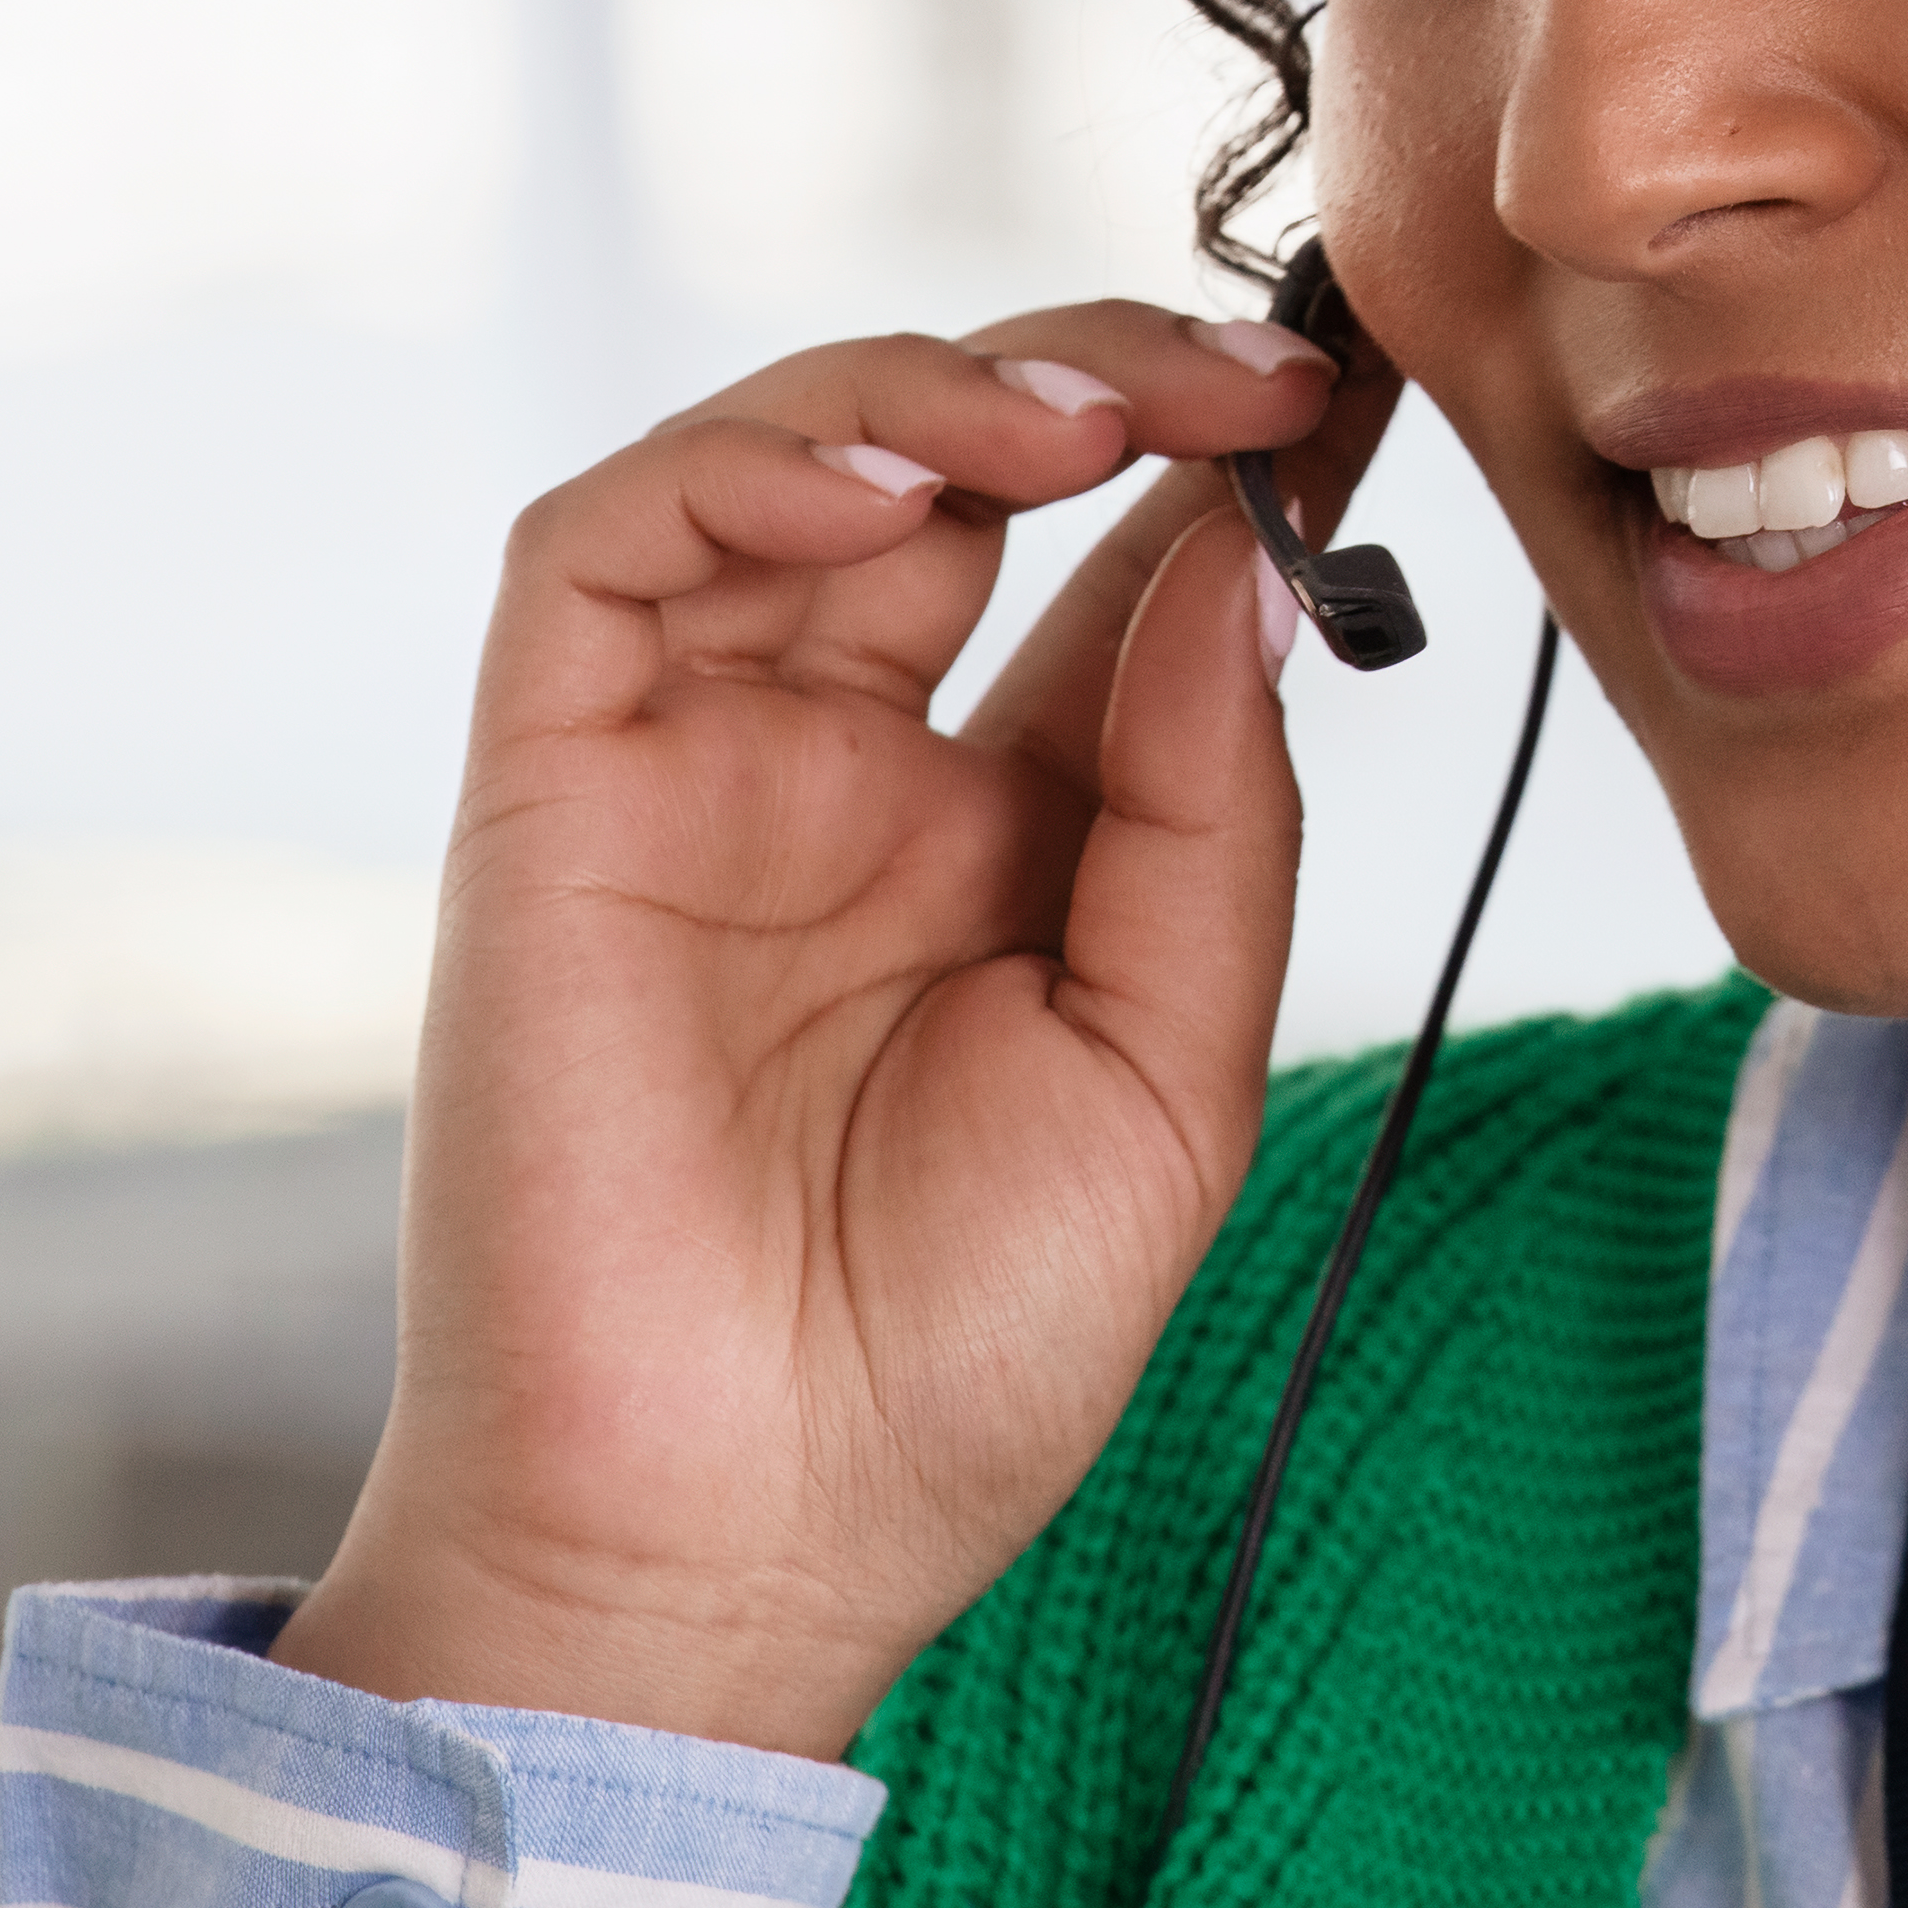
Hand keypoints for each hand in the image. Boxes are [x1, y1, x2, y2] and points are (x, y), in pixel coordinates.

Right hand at [272, 303, 1394, 1756]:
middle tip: (1258, 369)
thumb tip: (1249, 564)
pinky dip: (739, 465)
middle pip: (963, 468)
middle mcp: (848, 766)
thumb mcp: (1168, 1071)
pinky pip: (603, 553)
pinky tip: (886, 480)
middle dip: (1108, 375)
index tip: (1356, 380)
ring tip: (1086, 414)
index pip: (1115, 568)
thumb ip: (1206, 814)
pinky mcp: (551, 785)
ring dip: (940, 386)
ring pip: (789, 459)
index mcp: (1005, 831)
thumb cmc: (952, 1357)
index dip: (1225, 455)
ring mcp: (695, 764)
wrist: (741, 1538)